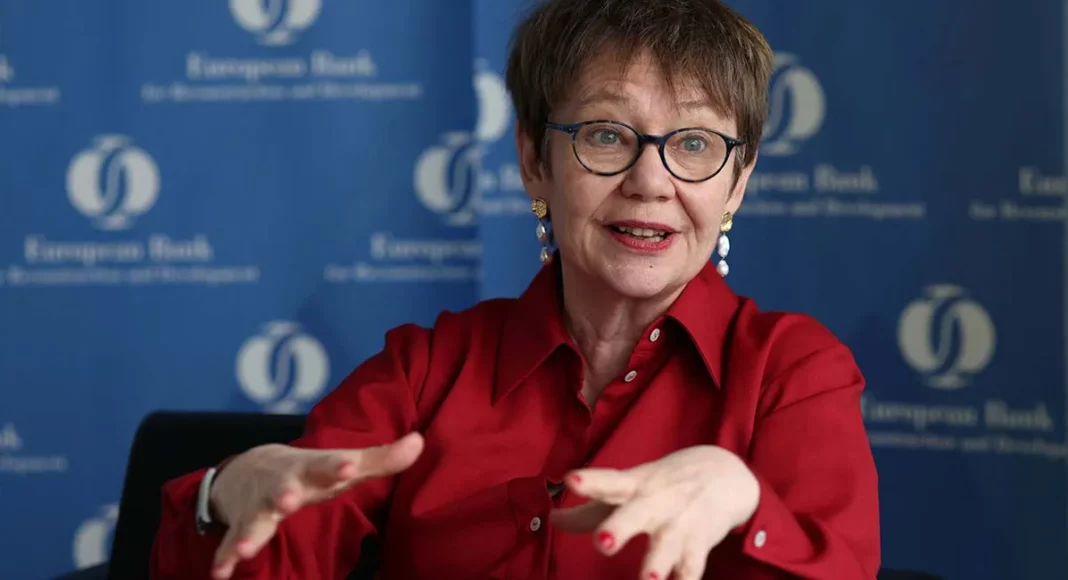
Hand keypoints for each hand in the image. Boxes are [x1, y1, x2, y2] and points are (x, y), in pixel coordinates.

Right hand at [209, 432, 423, 578]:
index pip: (329, 465)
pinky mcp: (241, 525)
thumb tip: (420, 442)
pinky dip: (225, 558)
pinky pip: (231, 544)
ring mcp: (259, 506)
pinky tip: (220, 574)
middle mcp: (283, 485)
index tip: (351, 465)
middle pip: (284, 488)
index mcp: (311, 469)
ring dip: (251, 533)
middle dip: (285, 494)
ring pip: (255, 519)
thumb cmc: (309, 471)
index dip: (340, 466)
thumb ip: (382, 459)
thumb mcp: (342, 464)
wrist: (248, 468)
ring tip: (247, 548)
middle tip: (288, 499)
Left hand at [550, 446, 759, 579]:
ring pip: (666, 547)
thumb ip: (590, 509)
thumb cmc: (664, 484)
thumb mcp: (630, 488)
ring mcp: (679, 525)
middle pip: (635, 515)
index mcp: (634, 486)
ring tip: (648, 579)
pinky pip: (692, 569)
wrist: (726, 473)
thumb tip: (552, 519)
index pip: (609, 481)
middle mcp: (656, 504)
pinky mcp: (699, 544)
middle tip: (603, 543)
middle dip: (619, 528)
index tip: (571, 480)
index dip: (590, 481)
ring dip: (657, 565)